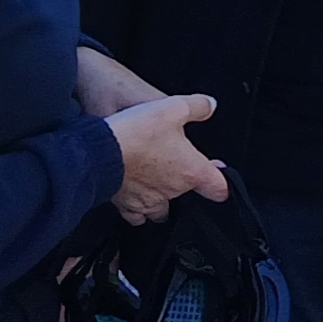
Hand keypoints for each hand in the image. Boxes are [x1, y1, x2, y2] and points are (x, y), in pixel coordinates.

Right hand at [103, 92, 223, 223]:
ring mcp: (150, 201)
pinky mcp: (128, 206)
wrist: (100, 153)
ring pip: (162, 210)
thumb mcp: (173, 108)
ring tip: (157, 185)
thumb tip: (210, 105)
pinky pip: (137, 216)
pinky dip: (137, 210)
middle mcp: (173, 190)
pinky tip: (134, 196)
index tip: (218, 177)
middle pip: (189, 197)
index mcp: (191, 171)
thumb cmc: (138, 133)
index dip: (222, 184)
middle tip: (178, 169)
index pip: (219, 188)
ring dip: (162, 200)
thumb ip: (197, 106)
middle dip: (186, 186)